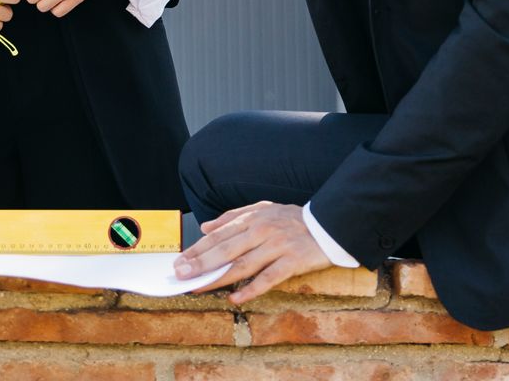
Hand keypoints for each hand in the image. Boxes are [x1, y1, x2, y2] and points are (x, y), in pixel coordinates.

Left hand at [170, 201, 331, 302]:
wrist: (329, 224)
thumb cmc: (292, 219)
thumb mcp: (262, 209)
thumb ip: (233, 216)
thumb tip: (205, 228)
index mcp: (253, 218)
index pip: (219, 235)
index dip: (197, 249)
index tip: (180, 261)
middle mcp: (262, 231)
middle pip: (226, 250)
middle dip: (200, 264)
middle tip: (181, 275)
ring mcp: (277, 247)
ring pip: (243, 265)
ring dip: (218, 278)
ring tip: (199, 287)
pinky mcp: (292, 262)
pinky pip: (268, 279)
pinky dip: (250, 289)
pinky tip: (235, 298)